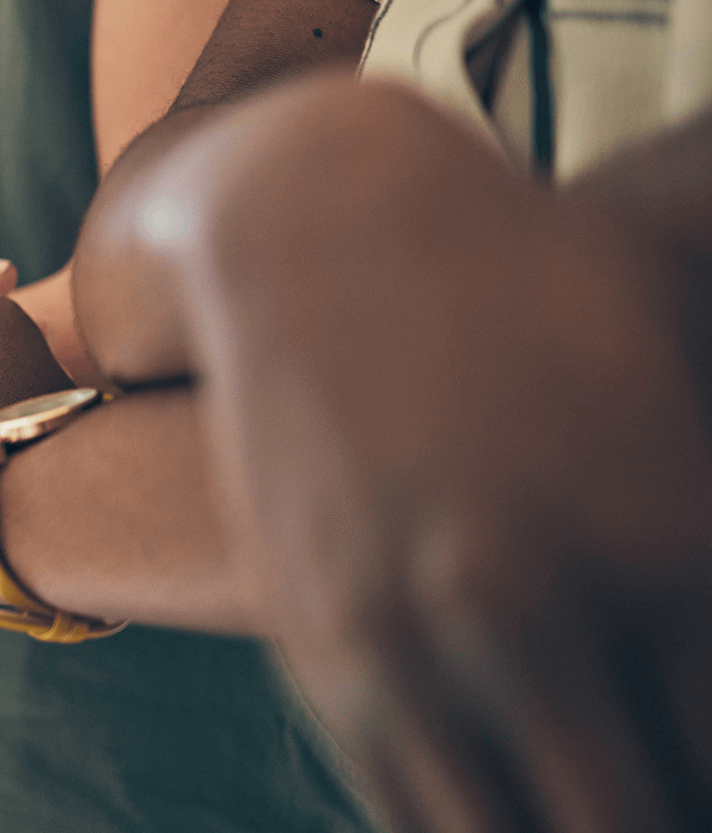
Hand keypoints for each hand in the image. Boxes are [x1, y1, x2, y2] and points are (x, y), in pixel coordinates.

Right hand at [142, 81, 711, 832]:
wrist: (320, 220)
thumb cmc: (532, 281)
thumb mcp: (685, 368)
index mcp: (668, 541)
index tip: (701, 772)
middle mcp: (532, 609)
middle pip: (627, 827)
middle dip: (652, 824)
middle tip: (656, 799)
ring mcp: (408, 632)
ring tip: (586, 803)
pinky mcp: (320, 640)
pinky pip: (406, 807)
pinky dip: (467, 829)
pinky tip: (512, 805)